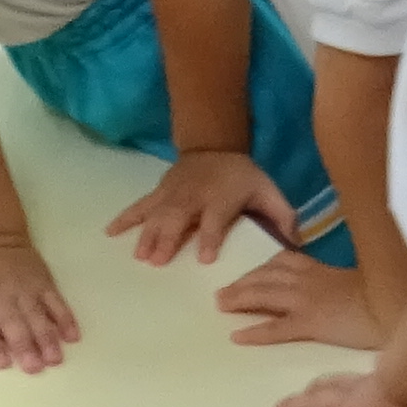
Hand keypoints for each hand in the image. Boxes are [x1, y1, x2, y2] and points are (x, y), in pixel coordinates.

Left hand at [0, 230, 80, 374]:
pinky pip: (57, 302)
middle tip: (33, 366)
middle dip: (24, 345)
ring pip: (38, 316)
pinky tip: (72, 337)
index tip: (0, 361)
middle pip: (13, 324)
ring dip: (47, 338)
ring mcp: (24, 290)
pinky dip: (65, 319)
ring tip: (54, 358)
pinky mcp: (43, 284)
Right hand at [109, 145, 296, 268]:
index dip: (212, 237)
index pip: (216, 220)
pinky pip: (140, 205)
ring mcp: (173, 193)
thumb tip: (297, 245)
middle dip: (168, 238)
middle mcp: (195, 196)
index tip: (206, 259)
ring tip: (139, 255)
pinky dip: (125, 217)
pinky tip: (110, 232)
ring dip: (147, 234)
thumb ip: (283, 217)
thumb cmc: (243, 176)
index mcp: (222, 198)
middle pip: (179, 218)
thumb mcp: (268, 191)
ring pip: (157, 214)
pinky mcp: (159, 192)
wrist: (215, 144)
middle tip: (157, 261)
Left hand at [218, 250, 381, 349]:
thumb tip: (336, 294)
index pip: (283, 261)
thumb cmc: (388, 296)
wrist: (397, 306)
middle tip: (222, 293)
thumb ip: (343, 284)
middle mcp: (309, 280)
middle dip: (242, 283)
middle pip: (266, 276)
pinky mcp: (311, 323)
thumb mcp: (362, 281)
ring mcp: (307, 300)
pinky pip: (276, 327)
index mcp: (321, 269)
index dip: (262, 268)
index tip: (249, 274)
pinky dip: (255, 332)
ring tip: (221, 306)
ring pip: (264, 295)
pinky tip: (238, 337)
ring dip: (240, 299)